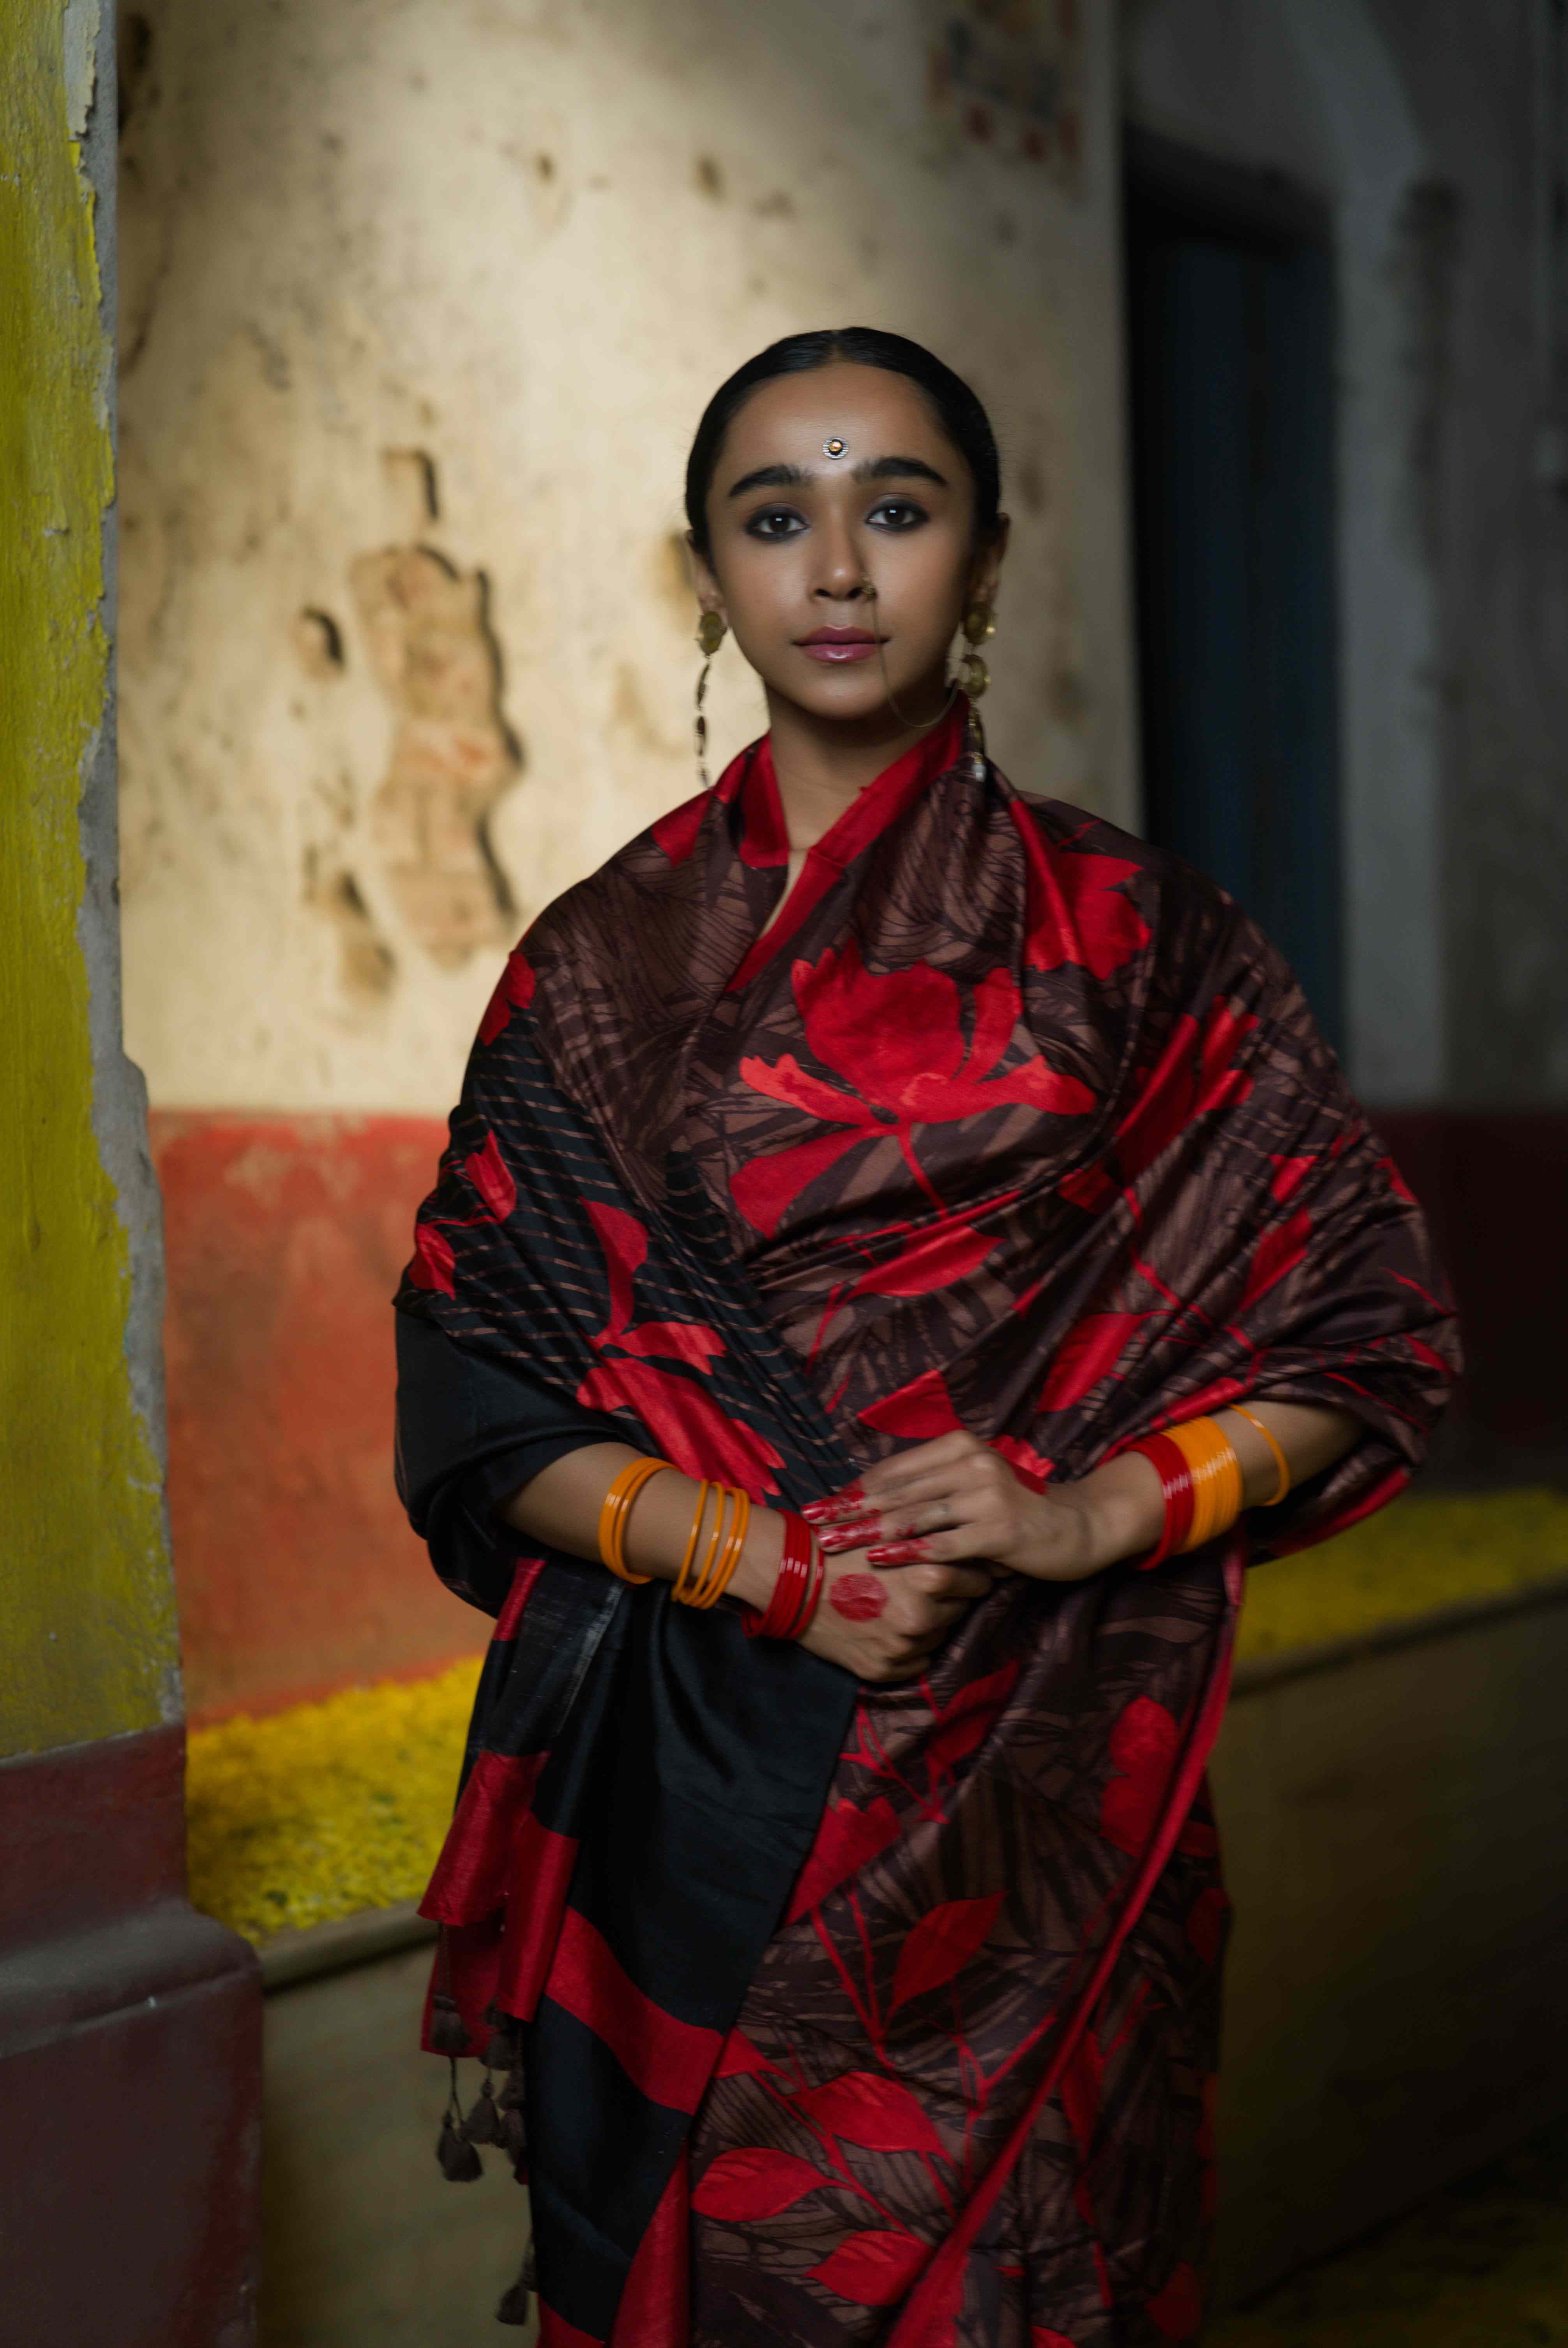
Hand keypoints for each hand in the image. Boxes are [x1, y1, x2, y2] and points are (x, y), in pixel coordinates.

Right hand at [796, 1547, 994, 1683]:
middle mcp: (922, 1617)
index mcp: (930, 1577)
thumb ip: (932, 1536)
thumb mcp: (891, 1530)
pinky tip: (886, 1627)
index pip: (977, 1580)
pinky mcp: (883, 1670)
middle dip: (947, 1598)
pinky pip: (916, 1661)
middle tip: (920, 1586)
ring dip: (928, 1623)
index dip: (970, 1573)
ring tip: (897, 1604)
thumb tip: (969, 1537)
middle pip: (959, 1609)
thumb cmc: (840, 1546)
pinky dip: (908, 1648)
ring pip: (938, 1636)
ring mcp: (903, 1648)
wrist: (792, 1581)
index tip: (962, 1571)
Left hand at [804, 1431, 1105, 1584]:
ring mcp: (986, 1495)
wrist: (1077, 1526)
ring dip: (868, 1532)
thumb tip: (870, 1497)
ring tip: (834, 1545)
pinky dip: (908, 1552)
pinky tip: (880, 1560)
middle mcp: (972, 1462)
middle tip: (813, 1525)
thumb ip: (930, 1486)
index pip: (895, 1468)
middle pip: (897, 1490)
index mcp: (960, 1446)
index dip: (854, 1488)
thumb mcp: (972, 1485)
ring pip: (914, 1516)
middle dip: (849, 1510)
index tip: (821, 1506)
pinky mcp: (998, 1529)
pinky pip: (943, 1543)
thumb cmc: (1015, 1509)